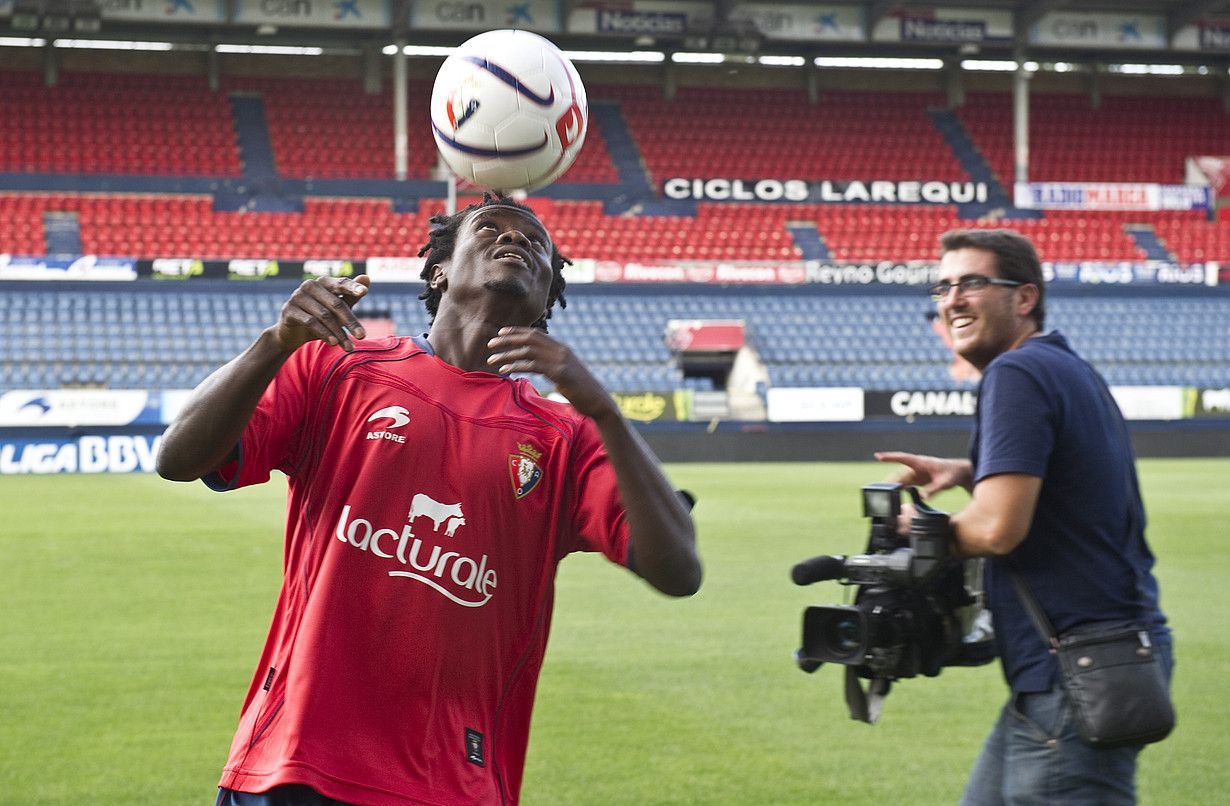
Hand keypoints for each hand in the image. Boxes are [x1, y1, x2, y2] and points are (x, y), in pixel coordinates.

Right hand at [271, 275, 369, 352]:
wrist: (293, 333)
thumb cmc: (319, 317)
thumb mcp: (337, 309)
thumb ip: (351, 296)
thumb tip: (367, 277)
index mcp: (323, 282)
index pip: (341, 283)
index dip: (352, 287)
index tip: (364, 292)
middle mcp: (309, 285)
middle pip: (335, 303)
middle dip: (350, 321)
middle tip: (363, 336)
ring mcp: (297, 296)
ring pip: (324, 315)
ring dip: (339, 333)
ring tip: (349, 347)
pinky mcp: (289, 310)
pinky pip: (310, 322)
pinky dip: (324, 333)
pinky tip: (334, 343)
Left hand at [486, 327, 613, 418]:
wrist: (598, 403)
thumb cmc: (581, 392)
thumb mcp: (565, 375)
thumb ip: (552, 367)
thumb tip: (538, 366)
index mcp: (562, 349)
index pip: (536, 334)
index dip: (517, 331)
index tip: (500, 333)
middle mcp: (561, 350)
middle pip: (529, 338)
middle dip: (508, 339)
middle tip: (490, 344)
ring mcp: (561, 360)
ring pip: (528, 351)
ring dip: (507, 354)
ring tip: (492, 360)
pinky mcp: (560, 372)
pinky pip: (533, 365)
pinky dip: (516, 366)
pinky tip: (505, 371)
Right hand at [873, 451, 971, 497]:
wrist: (959, 473)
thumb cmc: (952, 473)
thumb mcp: (945, 482)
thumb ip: (933, 489)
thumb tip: (922, 497)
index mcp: (921, 462)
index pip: (902, 458)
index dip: (890, 457)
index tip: (878, 456)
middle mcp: (916, 467)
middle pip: (899, 473)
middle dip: (889, 480)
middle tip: (879, 488)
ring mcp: (917, 473)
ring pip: (901, 479)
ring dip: (893, 485)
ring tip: (884, 493)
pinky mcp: (918, 479)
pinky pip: (906, 484)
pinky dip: (899, 488)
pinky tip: (895, 494)